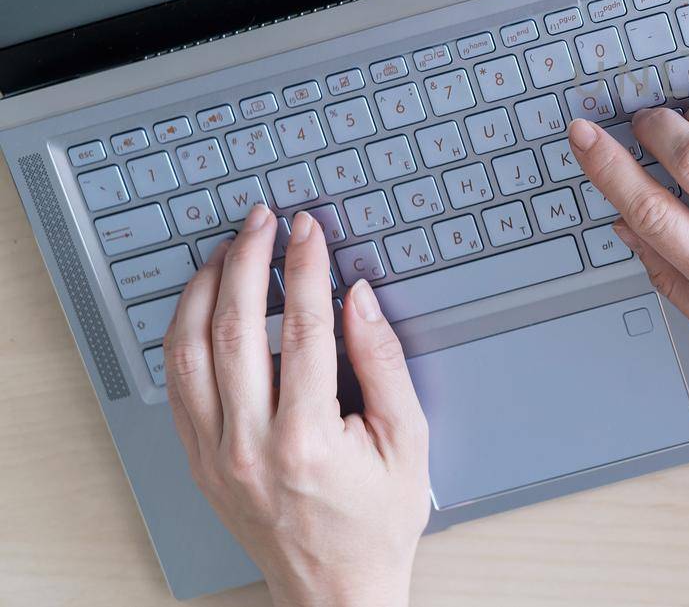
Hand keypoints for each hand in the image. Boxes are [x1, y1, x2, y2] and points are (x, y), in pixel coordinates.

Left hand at [163, 204, 429, 606]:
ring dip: (204, 289)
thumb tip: (358, 298)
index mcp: (306, 439)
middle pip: (235, 327)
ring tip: (226, 250)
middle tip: (261, 222)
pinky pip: (179, 383)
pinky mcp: (200, 460)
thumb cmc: (377, 521)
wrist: (335, 590)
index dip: (306, 268)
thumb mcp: (406, 439)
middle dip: (247, 261)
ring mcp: (215, 454)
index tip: (309, 230)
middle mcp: (248, 445)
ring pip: (189, 351)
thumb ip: (381, 361)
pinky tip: (205, 304)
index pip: (302, 327)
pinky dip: (186, 332)